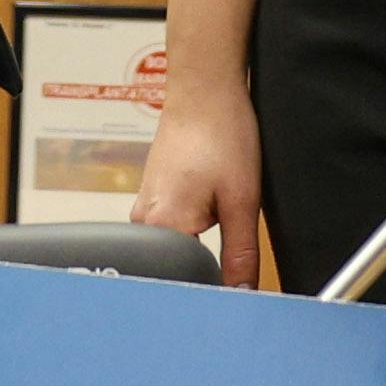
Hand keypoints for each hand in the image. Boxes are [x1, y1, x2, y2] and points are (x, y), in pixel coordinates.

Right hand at [134, 76, 271, 288]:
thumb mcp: (242, 201)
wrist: (204, 90)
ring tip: (220, 210)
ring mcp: (143, 210)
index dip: (214, 288)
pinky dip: (193, 226)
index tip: (235, 282)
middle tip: (232, 240)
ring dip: (200, 244)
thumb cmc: (221, 133)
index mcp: (161, 228)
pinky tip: (209, 201)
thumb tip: (242, 295)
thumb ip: (240, 255)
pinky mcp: (151, 198)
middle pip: (177, 269)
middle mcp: (143, 224)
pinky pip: (171, 229)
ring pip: (176, 249)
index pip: (184, 283)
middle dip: (207, 267)